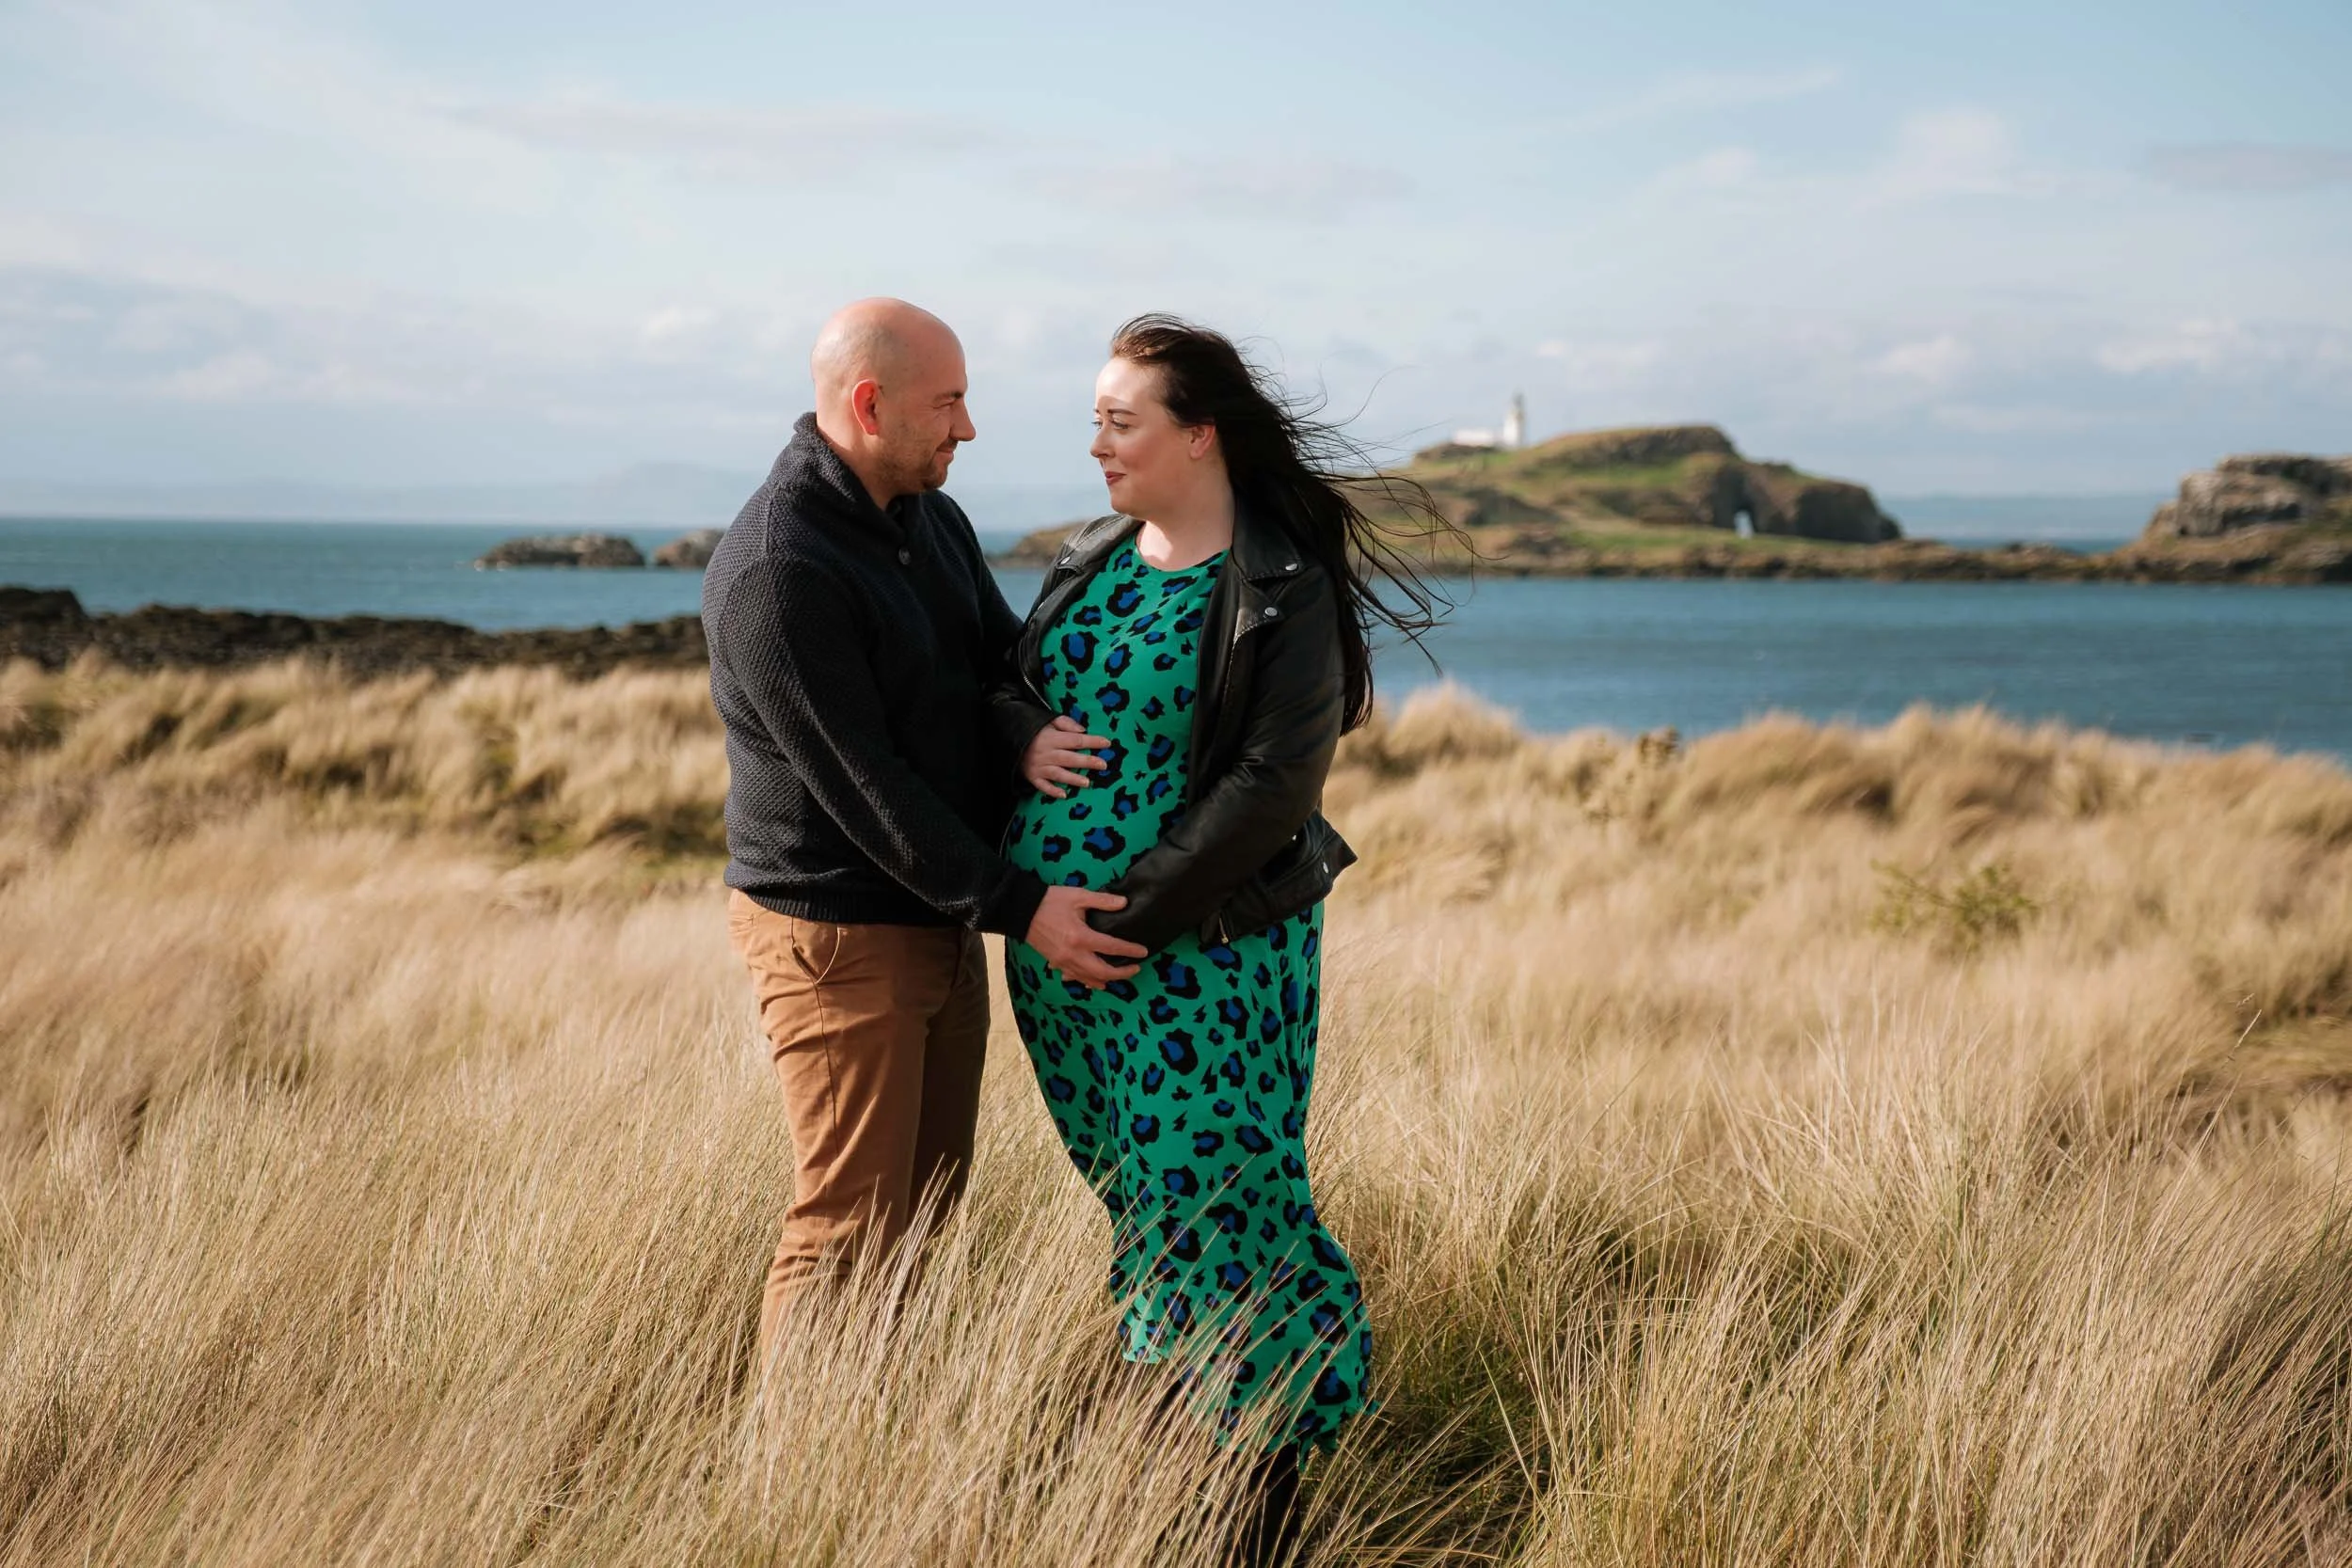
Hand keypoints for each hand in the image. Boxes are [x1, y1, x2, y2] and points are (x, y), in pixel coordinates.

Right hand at [1022, 715, 1110, 798]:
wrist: (1009, 739)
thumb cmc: (1033, 730)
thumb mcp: (1047, 721)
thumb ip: (1065, 723)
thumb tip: (1083, 730)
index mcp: (1052, 738)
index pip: (1076, 740)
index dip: (1092, 741)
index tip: (1107, 743)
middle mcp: (1046, 753)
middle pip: (1070, 758)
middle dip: (1087, 761)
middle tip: (1103, 764)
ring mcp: (1039, 766)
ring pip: (1058, 774)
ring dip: (1073, 779)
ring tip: (1087, 783)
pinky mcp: (1032, 777)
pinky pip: (1042, 786)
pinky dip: (1052, 791)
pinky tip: (1064, 795)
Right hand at [1024, 886, 1146, 988]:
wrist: (1021, 911)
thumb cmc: (1050, 901)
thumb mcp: (1078, 896)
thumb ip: (1102, 901)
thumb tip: (1124, 903)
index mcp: (1081, 937)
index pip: (1111, 947)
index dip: (1130, 950)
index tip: (1143, 952)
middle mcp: (1073, 954)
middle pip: (1102, 972)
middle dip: (1121, 973)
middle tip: (1135, 969)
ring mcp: (1063, 962)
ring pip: (1088, 978)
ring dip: (1106, 980)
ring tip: (1119, 977)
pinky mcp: (1055, 963)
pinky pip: (1074, 977)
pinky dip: (1087, 981)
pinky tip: (1094, 982)